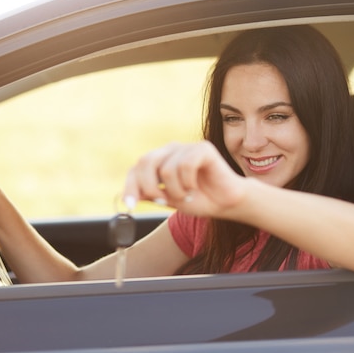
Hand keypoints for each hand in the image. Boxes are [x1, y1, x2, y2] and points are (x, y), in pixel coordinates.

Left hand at [123, 141, 246, 217]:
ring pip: (166, 169)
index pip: (136, 168)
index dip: (130, 186)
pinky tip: (196, 186)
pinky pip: (185, 165)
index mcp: (160, 160)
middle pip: (146, 162)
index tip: (130, 205)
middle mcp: (171, 150)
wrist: (226, 204)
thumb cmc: (199, 200)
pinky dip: (188, 182)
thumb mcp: (168, 200)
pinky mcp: (203, 148)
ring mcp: (187, 147)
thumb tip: (127, 196)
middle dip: (150, 187)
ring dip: (176, 190)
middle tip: (163, 200)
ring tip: (187, 194)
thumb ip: (149, 194)